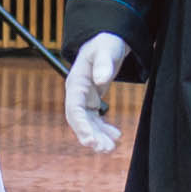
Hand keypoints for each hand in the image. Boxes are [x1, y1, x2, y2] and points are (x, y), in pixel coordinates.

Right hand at [65, 33, 127, 152]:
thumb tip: (101, 80)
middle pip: (79, 120)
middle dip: (90, 136)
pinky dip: (103, 130)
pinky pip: (95, 120)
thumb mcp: (106, 50)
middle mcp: (77, 93)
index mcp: (76, 82)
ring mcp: (84, 98)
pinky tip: (116, 136)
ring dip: (97, 137)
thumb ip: (103, 63)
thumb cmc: (106, 43)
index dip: (81, 126)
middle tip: (104, 149)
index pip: (74, 109)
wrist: (108, 42)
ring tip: (110, 149)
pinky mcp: (92, 101)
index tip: (90, 140)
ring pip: (87, 124)